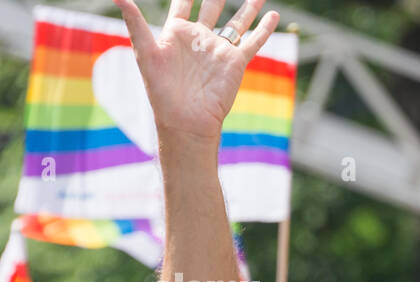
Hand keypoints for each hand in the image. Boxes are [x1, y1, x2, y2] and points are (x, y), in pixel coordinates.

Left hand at [113, 0, 279, 144]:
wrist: (186, 120)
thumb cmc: (162, 90)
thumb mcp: (145, 51)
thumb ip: (134, 21)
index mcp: (177, 33)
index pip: (183, 2)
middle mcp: (200, 38)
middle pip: (212, 6)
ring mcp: (219, 49)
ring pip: (237, 21)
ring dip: (248, 7)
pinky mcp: (236, 62)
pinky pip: (253, 42)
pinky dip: (265, 29)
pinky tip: (273, 15)